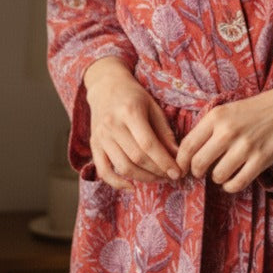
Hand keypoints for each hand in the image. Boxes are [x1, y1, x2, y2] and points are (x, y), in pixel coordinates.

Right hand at [84, 58, 179, 189]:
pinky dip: (116, 183)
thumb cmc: (133, 96)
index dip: (164, 162)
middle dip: (157, 171)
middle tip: (171, 177)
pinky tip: (132, 187)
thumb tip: (177, 156)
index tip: (178, 172)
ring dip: (143, 178)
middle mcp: (112, 125)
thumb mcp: (153, 107)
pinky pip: (103, 170)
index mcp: (130, 112)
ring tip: (158, 179)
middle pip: (136, 158)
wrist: (105, 86)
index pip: (149, 144)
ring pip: (122, 167)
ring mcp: (101, 136)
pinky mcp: (94, 145)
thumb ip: (164, 131)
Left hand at [175, 82, 272, 194]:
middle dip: (197, 172)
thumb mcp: (229, 109)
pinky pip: (237, 183)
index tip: (183, 168)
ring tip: (223, 172)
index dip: (181, 162)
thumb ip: (210, 127)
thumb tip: (190, 152)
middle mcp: (227, 131)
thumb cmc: (258, 109)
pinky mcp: (261, 160)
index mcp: (216, 116)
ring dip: (217, 178)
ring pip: (217, 176)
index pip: (187, 146)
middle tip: (201, 173)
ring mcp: (245, 147)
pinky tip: (233, 180)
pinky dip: (231, 186)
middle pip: (198, 164)